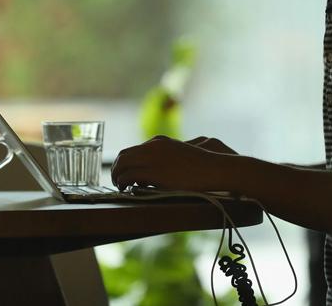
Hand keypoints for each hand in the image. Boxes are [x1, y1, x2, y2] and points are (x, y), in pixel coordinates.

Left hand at [111, 135, 232, 191]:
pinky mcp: (154, 172)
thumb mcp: (181, 156)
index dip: (125, 163)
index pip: (132, 150)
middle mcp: (153, 146)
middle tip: (117, 182)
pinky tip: (126, 189)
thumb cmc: (202, 166)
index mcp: (159, 141)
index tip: (124, 173)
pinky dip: (123, 182)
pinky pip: (129, 176)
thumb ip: (165, 159)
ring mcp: (153, 158)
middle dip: (116, 169)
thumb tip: (152, 173)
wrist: (214, 168)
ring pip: (122, 164)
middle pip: (123, 155)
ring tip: (120, 187)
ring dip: (117, 176)